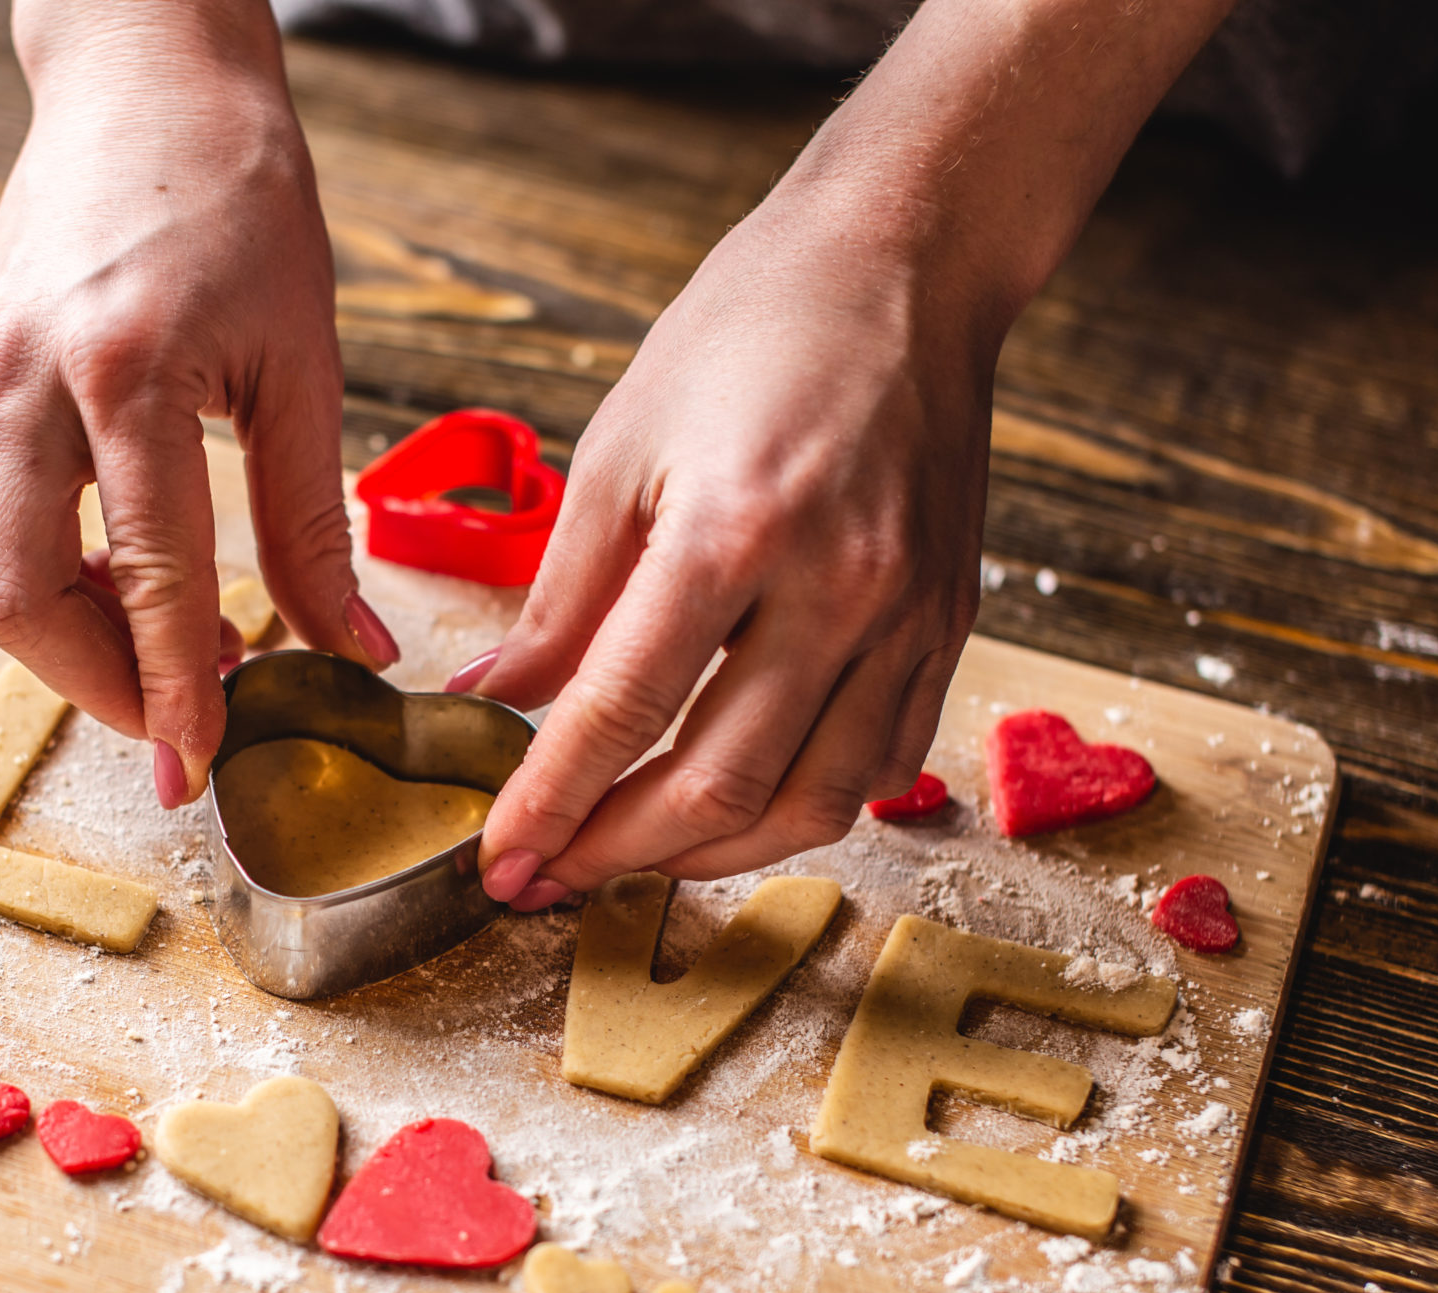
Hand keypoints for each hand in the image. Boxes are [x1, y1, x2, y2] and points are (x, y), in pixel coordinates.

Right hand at [0, 1, 397, 808]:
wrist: (141, 74)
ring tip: (168, 660)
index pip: (145, 576)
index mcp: (123, 369)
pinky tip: (122, 589)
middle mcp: (22, 383)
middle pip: (13, 601)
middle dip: (94, 688)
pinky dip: (49, 581)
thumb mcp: (303, 354)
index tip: (204, 765)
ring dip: (71, 641)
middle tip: (178, 728)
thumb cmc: (237, 191)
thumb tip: (352, 648)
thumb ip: (315, 517)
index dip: (176, 688)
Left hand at [464, 192, 988, 908]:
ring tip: (630, 859)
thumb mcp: (620, 449)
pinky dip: (802, 809)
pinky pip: (880, 766)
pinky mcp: (949, 626)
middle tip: (545, 882)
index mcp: (735, 530)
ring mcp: (909, 616)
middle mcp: (839, 587)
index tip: (498, 859)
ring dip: (710, 854)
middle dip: (617, 853)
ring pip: (812, 803)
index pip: (621, 711)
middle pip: (720, 784)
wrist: (905, 265)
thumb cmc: (747, 334)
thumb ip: (559, 600)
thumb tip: (489, 703)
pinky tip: (734, 807)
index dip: (550, 802)